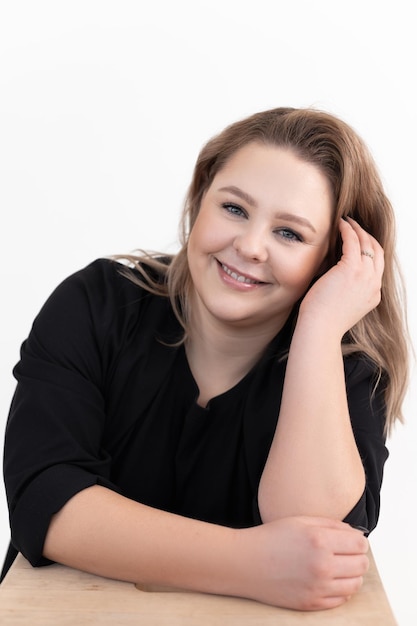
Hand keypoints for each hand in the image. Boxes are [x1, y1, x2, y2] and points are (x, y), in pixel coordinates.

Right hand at [236, 516, 368, 609]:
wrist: (246, 563)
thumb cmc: (271, 538)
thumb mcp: (301, 521)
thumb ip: (331, 525)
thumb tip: (355, 533)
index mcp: (320, 541)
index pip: (360, 544)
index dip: (358, 541)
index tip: (351, 540)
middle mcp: (322, 566)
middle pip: (362, 565)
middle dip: (357, 557)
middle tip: (345, 553)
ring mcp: (318, 587)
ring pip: (355, 584)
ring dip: (352, 574)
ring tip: (338, 567)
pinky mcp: (312, 604)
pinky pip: (342, 600)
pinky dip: (341, 590)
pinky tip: (329, 579)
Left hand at [299, 217, 383, 336]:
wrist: (320, 329)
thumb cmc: (323, 321)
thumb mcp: (343, 305)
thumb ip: (346, 291)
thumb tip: (334, 277)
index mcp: (373, 295)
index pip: (377, 266)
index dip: (370, 250)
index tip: (359, 242)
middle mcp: (374, 284)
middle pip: (377, 252)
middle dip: (367, 236)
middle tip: (355, 227)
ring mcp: (365, 276)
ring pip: (367, 244)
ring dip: (358, 230)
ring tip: (347, 222)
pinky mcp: (351, 269)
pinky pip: (353, 242)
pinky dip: (348, 230)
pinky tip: (340, 224)